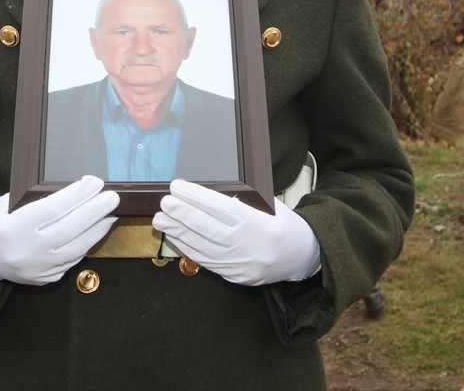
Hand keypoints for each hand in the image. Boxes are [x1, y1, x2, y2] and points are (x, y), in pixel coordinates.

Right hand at [0, 175, 118, 284]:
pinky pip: (72, 260)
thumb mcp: (6, 205)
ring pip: (77, 248)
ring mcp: (38, 268)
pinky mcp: (46, 279)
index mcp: (13, 229)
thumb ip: (34, 199)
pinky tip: (97, 230)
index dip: (76, 195)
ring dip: (97, 229)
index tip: (94, 182)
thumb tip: (72, 190)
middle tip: (112, 197)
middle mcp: (27, 251)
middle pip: (70, 229)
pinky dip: (87, 243)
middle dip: (95, 211)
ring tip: (110, 213)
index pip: (52, 209)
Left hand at [152, 179, 320, 285]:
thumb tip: (205, 195)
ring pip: (202, 247)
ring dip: (178, 232)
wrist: (302, 257)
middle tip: (164, 202)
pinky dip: (188, 247)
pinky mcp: (235, 277)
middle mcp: (248, 246)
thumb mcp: (270, 206)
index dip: (196, 197)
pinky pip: (206, 261)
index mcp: (260, 224)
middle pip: (207, 228)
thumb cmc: (284, 225)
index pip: (221, 208)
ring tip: (162, 219)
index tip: (178, 187)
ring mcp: (240, 265)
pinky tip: (176, 236)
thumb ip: (242, 202)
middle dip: (182, 214)